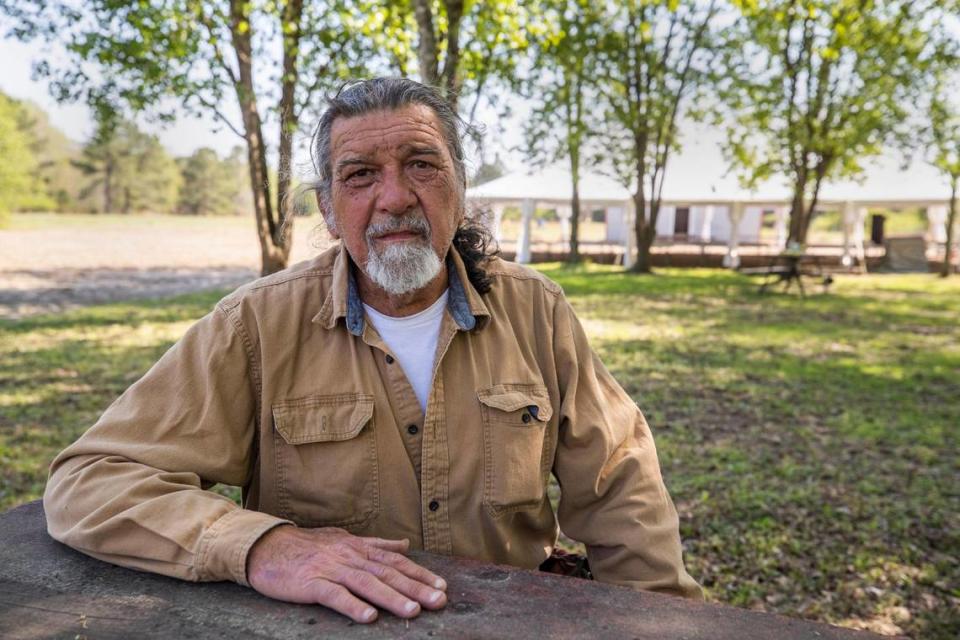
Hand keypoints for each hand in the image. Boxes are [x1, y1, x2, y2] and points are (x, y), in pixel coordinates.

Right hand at [246, 525, 446, 623]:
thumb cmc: (308, 546)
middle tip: (439, 601)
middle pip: (387, 573)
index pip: (395, 562)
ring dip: (391, 598)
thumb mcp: (345, 539)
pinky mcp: (311, 583)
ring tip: (413, 611)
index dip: (420, 574)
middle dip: (416, 588)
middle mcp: (349, 557)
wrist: (267, 546)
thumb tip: (405, 544)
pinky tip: (368, 617)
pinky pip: (334, 595)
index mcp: (359, 548)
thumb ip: (376, 544)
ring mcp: (330, 569)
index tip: (442, 586)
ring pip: (366, 584)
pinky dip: (352, 605)